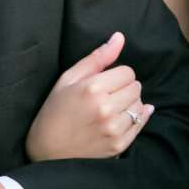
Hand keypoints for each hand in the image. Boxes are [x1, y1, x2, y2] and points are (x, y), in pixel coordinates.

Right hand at [24, 31, 150, 160]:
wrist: (47, 151)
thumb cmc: (55, 111)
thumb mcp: (68, 79)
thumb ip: (97, 57)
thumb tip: (119, 37)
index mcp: (93, 88)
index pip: (127, 71)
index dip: (116, 75)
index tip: (104, 83)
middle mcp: (106, 108)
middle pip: (136, 87)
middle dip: (124, 88)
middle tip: (107, 96)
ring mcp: (114, 128)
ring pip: (140, 105)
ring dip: (129, 104)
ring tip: (110, 110)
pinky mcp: (119, 144)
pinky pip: (140, 123)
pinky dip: (135, 119)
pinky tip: (118, 119)